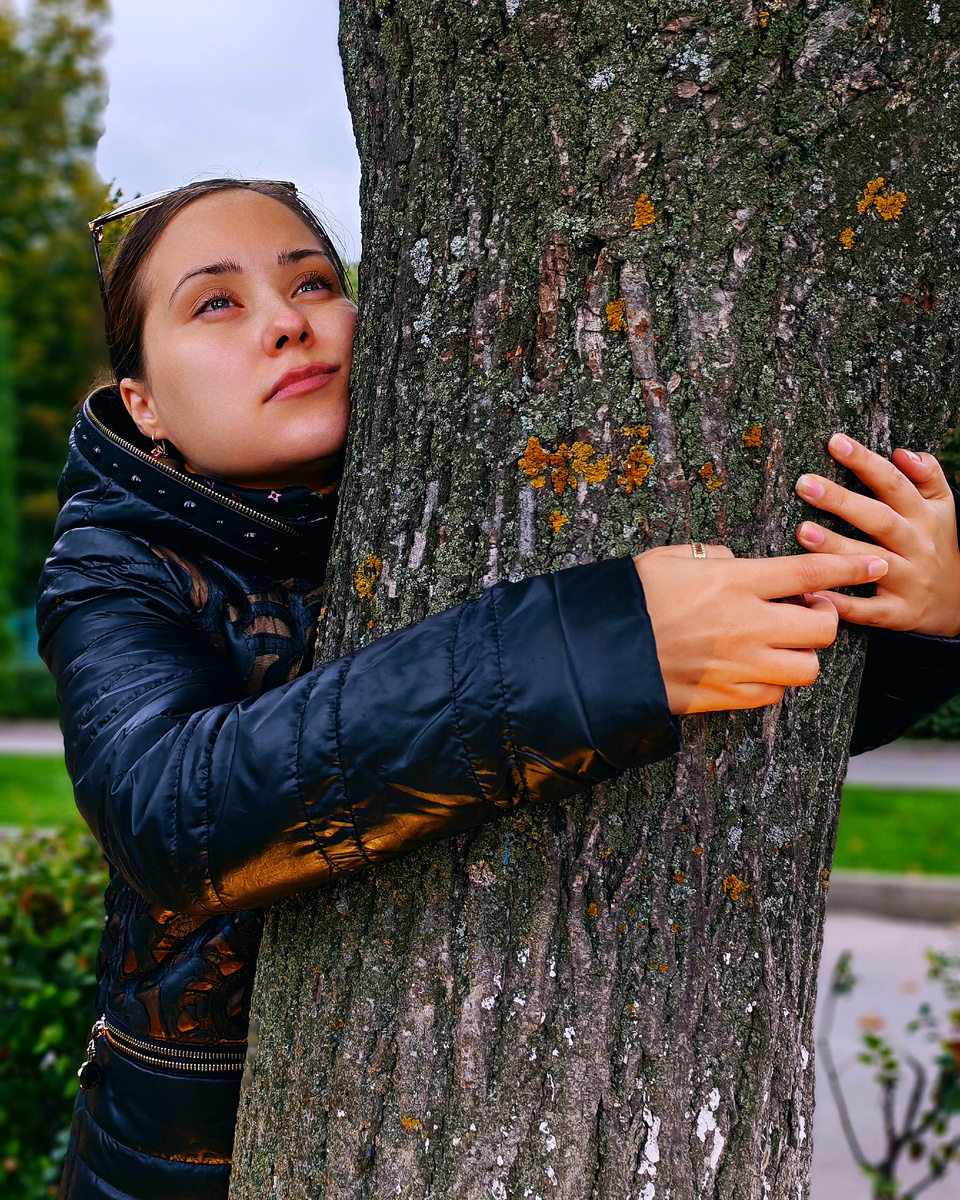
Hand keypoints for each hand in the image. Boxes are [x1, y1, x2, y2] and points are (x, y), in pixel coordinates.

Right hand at [633, 544, 887, 714]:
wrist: (599, 652)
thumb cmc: (629, 600)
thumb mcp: (665, 559)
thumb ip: (707, 555)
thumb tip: (729, 560)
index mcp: (734, 582)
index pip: (810, 572)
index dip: (850, 566)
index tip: (873, 563)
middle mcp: (747, 624)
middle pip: (822, 628)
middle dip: (824, 618)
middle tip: (808, 611)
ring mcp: (739, 665)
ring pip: (807, 669)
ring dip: (802, 655)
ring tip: (783, 645)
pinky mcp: (726, 696)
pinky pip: (773, 696)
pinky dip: (773, 683)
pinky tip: (755, 669)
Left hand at [795, 433, 959, 636]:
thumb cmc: (938, 544)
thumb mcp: (943, 508)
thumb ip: (927, 476)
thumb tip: (902, 452)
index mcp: (923, 516)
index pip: (894, 483)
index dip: (866, 462)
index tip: (835, 442)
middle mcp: (916, 546)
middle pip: (879, 519)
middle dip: (842, 501)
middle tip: (805, 484)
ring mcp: (907, 580)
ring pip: (870, 562)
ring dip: (837, 548)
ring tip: (803, 531)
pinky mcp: (898, 613)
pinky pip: (868, 610)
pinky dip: (842, 604)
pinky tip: (813, 592)